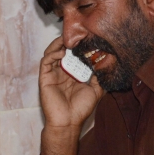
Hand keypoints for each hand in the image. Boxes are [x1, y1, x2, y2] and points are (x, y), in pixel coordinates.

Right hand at [38, 36, 103, 154]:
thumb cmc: (80, 109)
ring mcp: (53, 74)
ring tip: (68, 39)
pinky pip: (46, 61)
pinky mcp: (45, 78)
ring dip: (59, 44)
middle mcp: (63, 72)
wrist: (68, 122)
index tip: (88, 37)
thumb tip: (108, 62)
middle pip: (64, 51)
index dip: (80, 46)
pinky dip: (52, 53)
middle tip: (77, 33)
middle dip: (69, 41)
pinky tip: (61, 51)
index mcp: (74, 74)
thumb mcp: (96, 90)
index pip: (76, 56)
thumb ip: (100, 77)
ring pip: (53, 53)